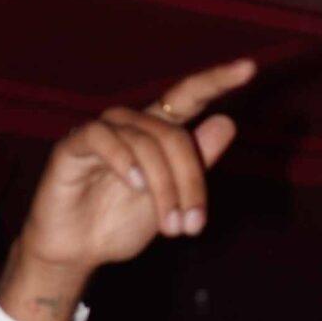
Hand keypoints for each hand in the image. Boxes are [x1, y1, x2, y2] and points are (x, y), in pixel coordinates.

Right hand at [10, 59, 255, 295]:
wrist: (78, 252)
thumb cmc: (121, 223)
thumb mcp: (171, 199)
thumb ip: (196, 163)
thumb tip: (228, 122)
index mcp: (157, 132)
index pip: (188, 96)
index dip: (216, 80)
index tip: (249, 68)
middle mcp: (131, 124)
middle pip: (174, 135)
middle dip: (190, 183)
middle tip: (192, 226)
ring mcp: (101, 132)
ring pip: (145, 142)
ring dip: (164, 188)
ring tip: (170, 227)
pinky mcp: (72, 146)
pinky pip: (102, 138)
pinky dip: (123, 160)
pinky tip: (134, 186)